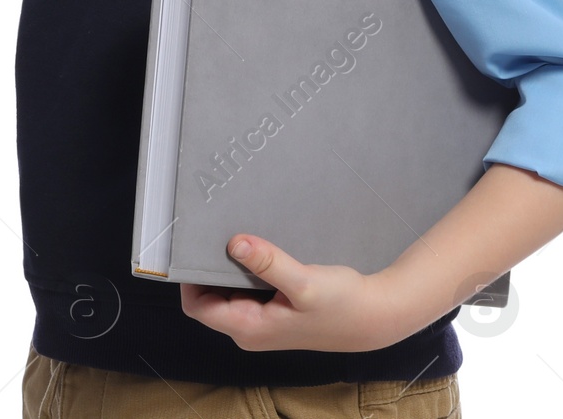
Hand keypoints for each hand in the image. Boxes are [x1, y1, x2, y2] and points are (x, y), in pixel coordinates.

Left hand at [179, 234, 407, 352]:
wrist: (373, 317)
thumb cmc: (342, 305)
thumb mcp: (305, 282)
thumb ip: (269, 263)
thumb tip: (234, 244)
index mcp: (249, 328)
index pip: (198, 307)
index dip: (189, 278)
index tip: (193, 245)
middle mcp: (249, 329)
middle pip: (208, 299)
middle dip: (206, 268)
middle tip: (212, 232)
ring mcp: (261, 321)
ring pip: (227, 293)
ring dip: (227, 268)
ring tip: (233, 236)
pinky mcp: (273, 311)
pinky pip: (246, 290)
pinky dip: (245, 270)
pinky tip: (256, 249)